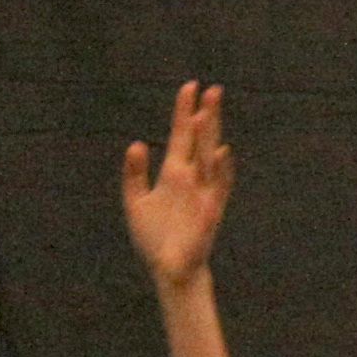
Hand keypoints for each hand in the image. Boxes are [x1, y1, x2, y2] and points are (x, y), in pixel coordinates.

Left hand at [119, 80, 233, 292]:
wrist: (168, 269)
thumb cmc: (155, 237)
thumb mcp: (136, 201)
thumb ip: (134, 173)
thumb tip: (136, 144)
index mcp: (174, 173)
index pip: (181, 136)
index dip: (184, 112)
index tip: (190, 86)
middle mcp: (192, 179)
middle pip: (201, 141)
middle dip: (206, 116)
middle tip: (213, 89)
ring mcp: (203, 193)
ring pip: (209, 159)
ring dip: (210, 137)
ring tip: (207, 113)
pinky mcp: (209, 212)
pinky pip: (217, 188)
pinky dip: (221, 171)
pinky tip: (222, 153)